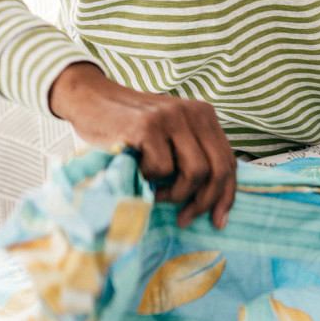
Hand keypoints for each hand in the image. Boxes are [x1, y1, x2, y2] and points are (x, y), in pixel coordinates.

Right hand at [49, 63, 237, 228]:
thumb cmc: (130, 127)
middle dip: (204, 201)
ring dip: (176, 193)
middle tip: (184, 219)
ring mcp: (172, 117)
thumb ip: (191, 155)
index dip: (227, 195)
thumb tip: (213, 199)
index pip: (229, 161)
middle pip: (218, 169)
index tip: (219, 221)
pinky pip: (162, 168)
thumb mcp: (169, 136)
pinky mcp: (148, 126)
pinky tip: (136, 169)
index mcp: (204, 116)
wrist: (90, 100)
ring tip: (157, 192)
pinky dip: (149, 179)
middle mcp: (194, 113)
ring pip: (195, 172)